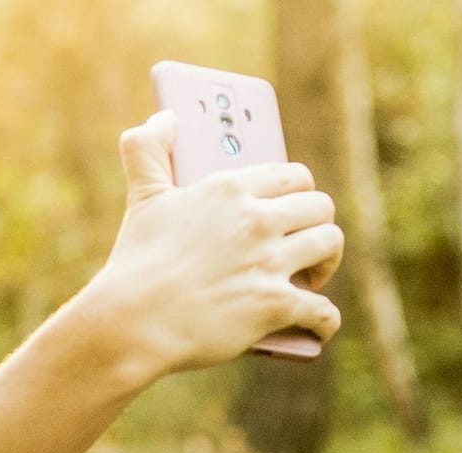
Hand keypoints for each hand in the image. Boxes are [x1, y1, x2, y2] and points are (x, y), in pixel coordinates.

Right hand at [86, 110, 344, 380]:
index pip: (292, 176)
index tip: (294, 204)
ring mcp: (268, 263)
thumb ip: (148, 149)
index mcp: (229, 190)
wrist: (132, 322)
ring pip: (329, 246)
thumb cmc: (135, 263)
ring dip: (327, 263)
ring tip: (313, 278)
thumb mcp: (142, 198)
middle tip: (306, 241)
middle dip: (317, 224)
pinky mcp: (274, 306)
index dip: (299, 192)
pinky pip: (322, 309)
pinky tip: (319, 327)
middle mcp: (256, 220)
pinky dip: (325, 321)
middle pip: (320, 207)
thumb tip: (164, 117)